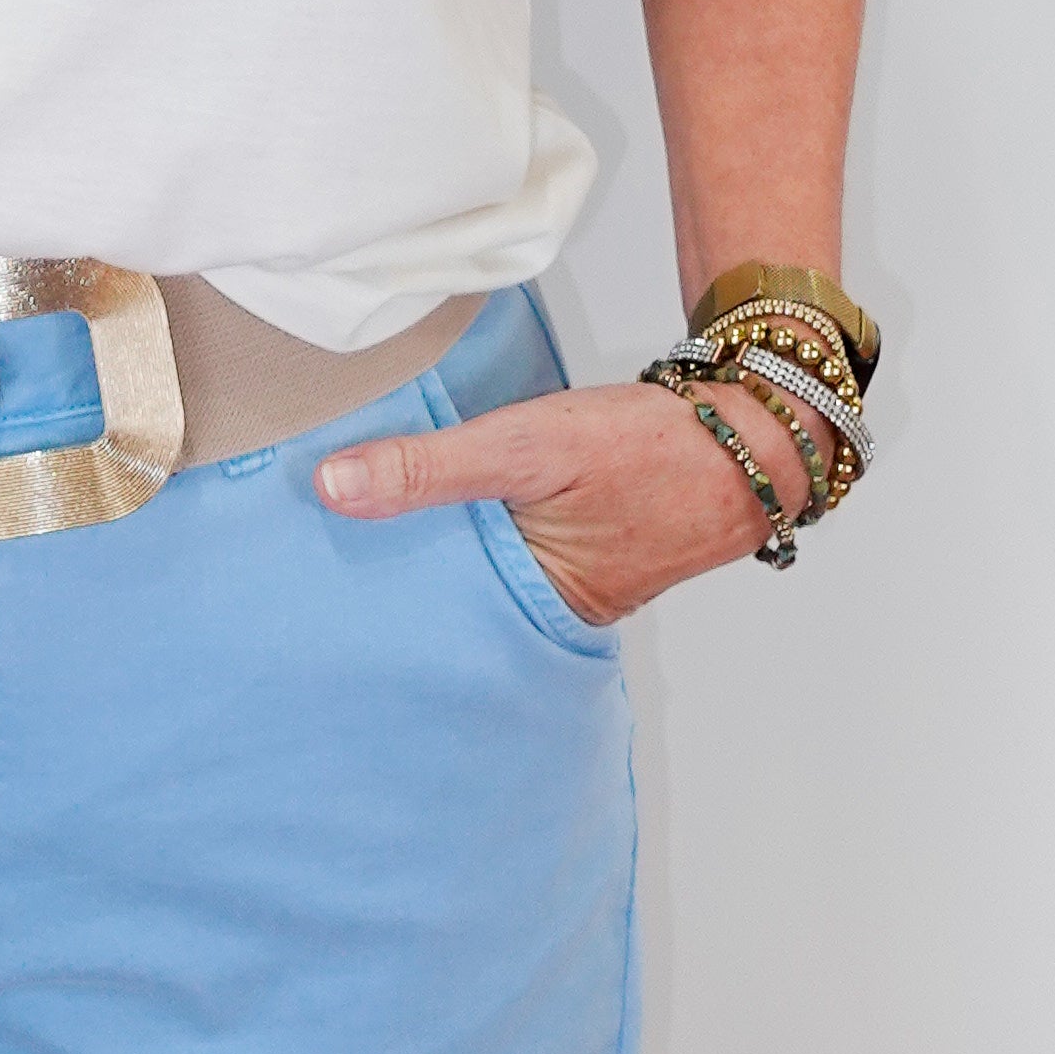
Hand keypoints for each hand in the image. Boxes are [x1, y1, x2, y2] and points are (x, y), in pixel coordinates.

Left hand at [315, 369, 814, 621]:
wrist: (752, 433)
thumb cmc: (650, 449)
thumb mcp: (527, 446)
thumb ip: (430, 468)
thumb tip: (331, 489)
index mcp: (535, 609)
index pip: (427, 619)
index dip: (369, 598)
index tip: (302, 581)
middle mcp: (549, 613)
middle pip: (448, 604)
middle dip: (392, 583)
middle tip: (308, 560)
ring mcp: (566, 584)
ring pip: (477, 574)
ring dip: (432, 551)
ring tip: (353, 531)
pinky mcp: (577, 551)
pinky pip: (508, 550)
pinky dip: (473, 531)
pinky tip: (431, 505)